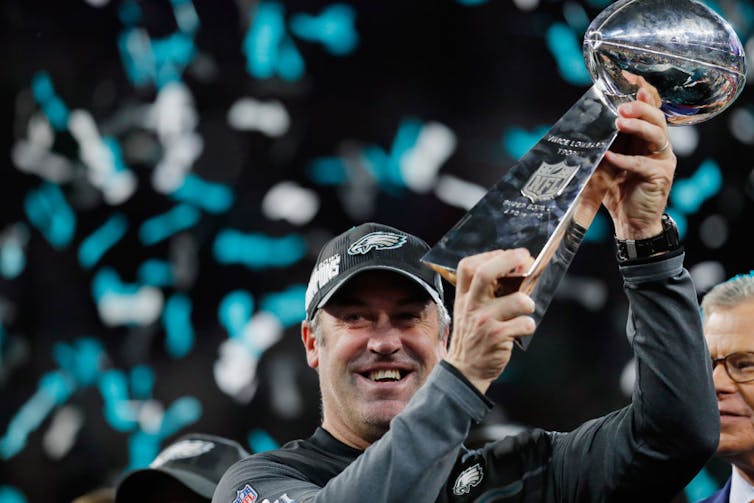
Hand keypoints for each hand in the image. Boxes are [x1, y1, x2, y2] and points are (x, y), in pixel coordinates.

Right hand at [445, 249, 535, 393]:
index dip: (489, 255)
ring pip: (517, 300)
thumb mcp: (468, 312)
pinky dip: (529, 324)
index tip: (507, 255)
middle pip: (486, 273)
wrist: (465, 370)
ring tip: (526, 308)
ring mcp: (484, 321)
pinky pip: (525, 323)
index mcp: (463, 297)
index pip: (467, 266)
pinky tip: (522, 329)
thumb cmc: (472, 339)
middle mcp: (471, 306)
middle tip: (526, 259)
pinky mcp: (497, 336)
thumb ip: (483, 294)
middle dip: (509, 261)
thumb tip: (515, 274)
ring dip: (528, 302)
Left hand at [599, 83, 675, 239]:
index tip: (629, 78)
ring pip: (657, 134)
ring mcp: (662, 159)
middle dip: (640, 107)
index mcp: (645, 138)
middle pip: (657, 116)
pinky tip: (610, 157)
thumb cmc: (618, 191)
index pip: (648, 108)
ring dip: (638, 125)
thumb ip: (602, 145)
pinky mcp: (660, 176)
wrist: (631, 222)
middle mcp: (657, 145)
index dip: (642, 92)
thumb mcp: (605, 164)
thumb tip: (582, 126)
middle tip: (621, 105)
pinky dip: (625, 160)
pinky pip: (643, 163)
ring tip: (620, 121)